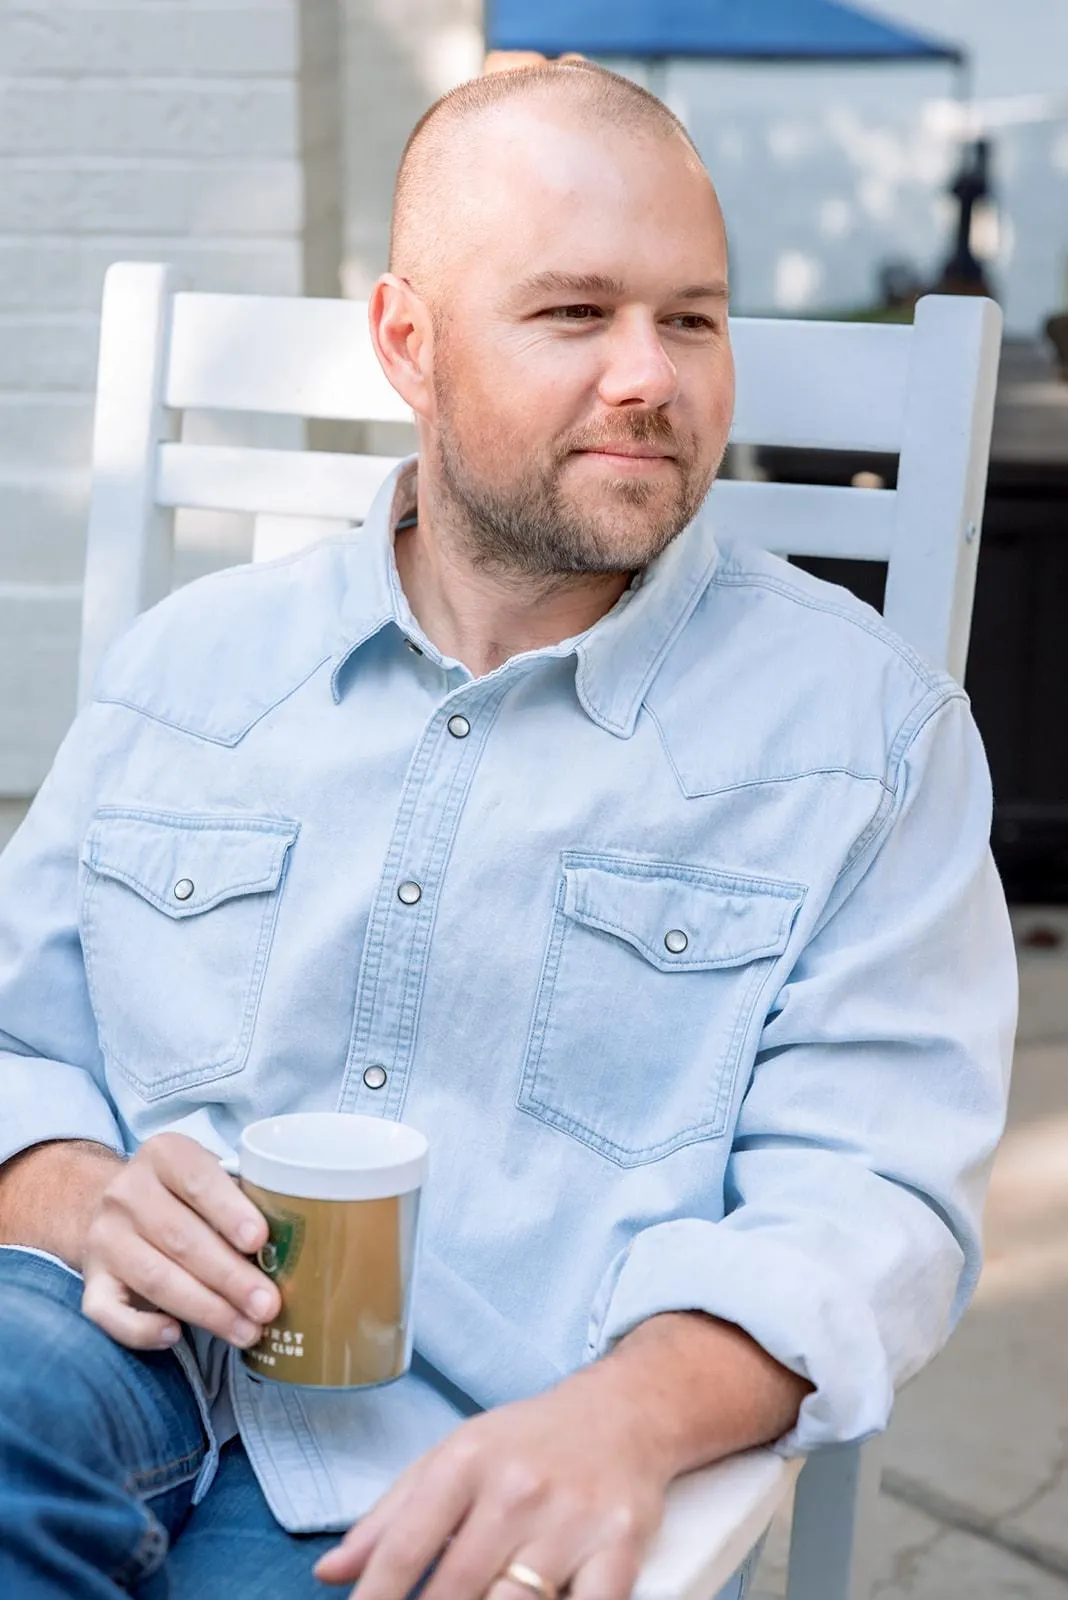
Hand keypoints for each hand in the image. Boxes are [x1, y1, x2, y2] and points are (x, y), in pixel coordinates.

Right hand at [80, 1132, 280, 1350]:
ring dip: (206, 1309)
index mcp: (163, 1155)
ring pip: (155, 1279)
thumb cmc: (185, 1196)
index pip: (197, 1180)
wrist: (117, 1208)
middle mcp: (126, 1193)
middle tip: (268, 1305)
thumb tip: (289, 1248)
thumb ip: (241, 1200)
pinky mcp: (91, 1280)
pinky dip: (140, 1329)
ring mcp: (104, 1238)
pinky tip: (174, 1335)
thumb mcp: (210, 1177)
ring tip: (246, 1331)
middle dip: (230, 1276)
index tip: (259, 1240)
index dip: (229, 1211)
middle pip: (181, 1238)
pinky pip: (108, 1312)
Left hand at [313, 1361, 671, 1599]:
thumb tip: (329, 1573)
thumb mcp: (453, 1456)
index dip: (374, 1599)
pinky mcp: (621, 1545)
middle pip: (457, 1586)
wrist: (624, 1411)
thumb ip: (389, 1517)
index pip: (406, 1546)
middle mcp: (517, 1487)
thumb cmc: (527, 1442)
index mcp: (467, 1461)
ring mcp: (571, 1519)